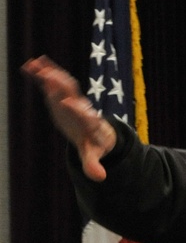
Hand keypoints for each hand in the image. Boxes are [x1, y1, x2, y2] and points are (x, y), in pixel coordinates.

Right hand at [22, 56, 117, 180]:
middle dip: (62, 86)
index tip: (69, 102)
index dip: (77, 109)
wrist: (98, 130)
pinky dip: (42, 72)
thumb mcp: (92, 154)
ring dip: (50, 73)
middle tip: (49, 77)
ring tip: (35, 65)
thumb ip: (93, 164)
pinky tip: (29, 64)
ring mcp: (71, 98)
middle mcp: (81, 107)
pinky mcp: (62, 94)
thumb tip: (100, 178)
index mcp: (88, 122)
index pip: (84, 114)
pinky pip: (52, 81)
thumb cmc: (94, 143)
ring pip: (62, 83)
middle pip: (73, 94)